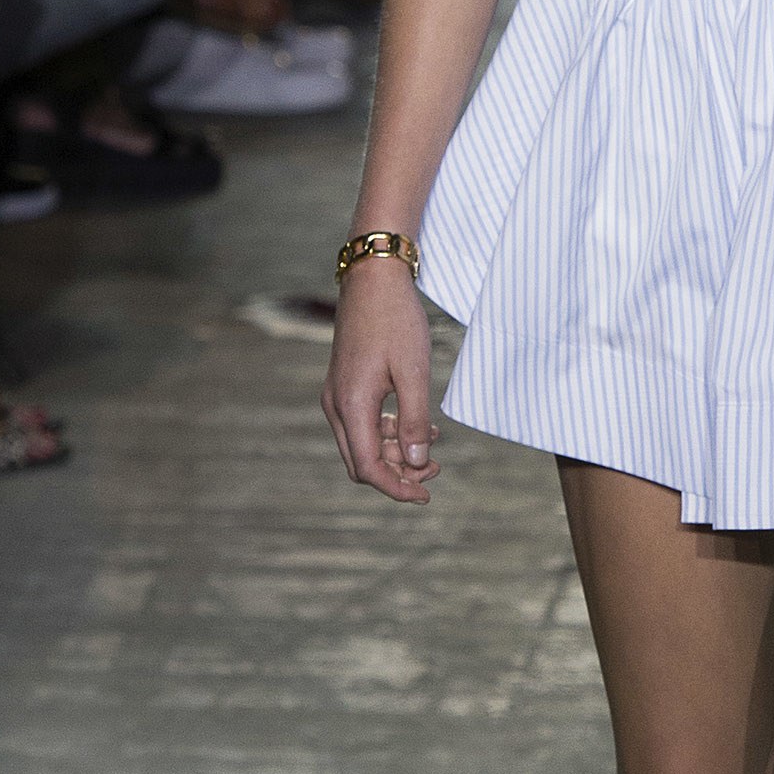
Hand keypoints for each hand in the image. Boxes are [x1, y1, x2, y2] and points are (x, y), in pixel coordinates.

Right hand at [322, 256, 440, 503]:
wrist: (373, 279)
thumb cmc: (396, 320)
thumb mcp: (414, 372)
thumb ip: (415, 420)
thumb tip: (418, 462)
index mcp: (351, 405)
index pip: (369, 468)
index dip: (397, 488)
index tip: (426, 494)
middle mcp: (337, 405)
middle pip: (362, 462)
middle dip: (398, 473)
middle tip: (436, 471)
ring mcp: (338, 395)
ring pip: (363, 445)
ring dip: (396, 453)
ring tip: (434, 447)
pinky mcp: (346, 385)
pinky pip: (364, 424)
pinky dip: (389, 432)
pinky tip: (420, 426)